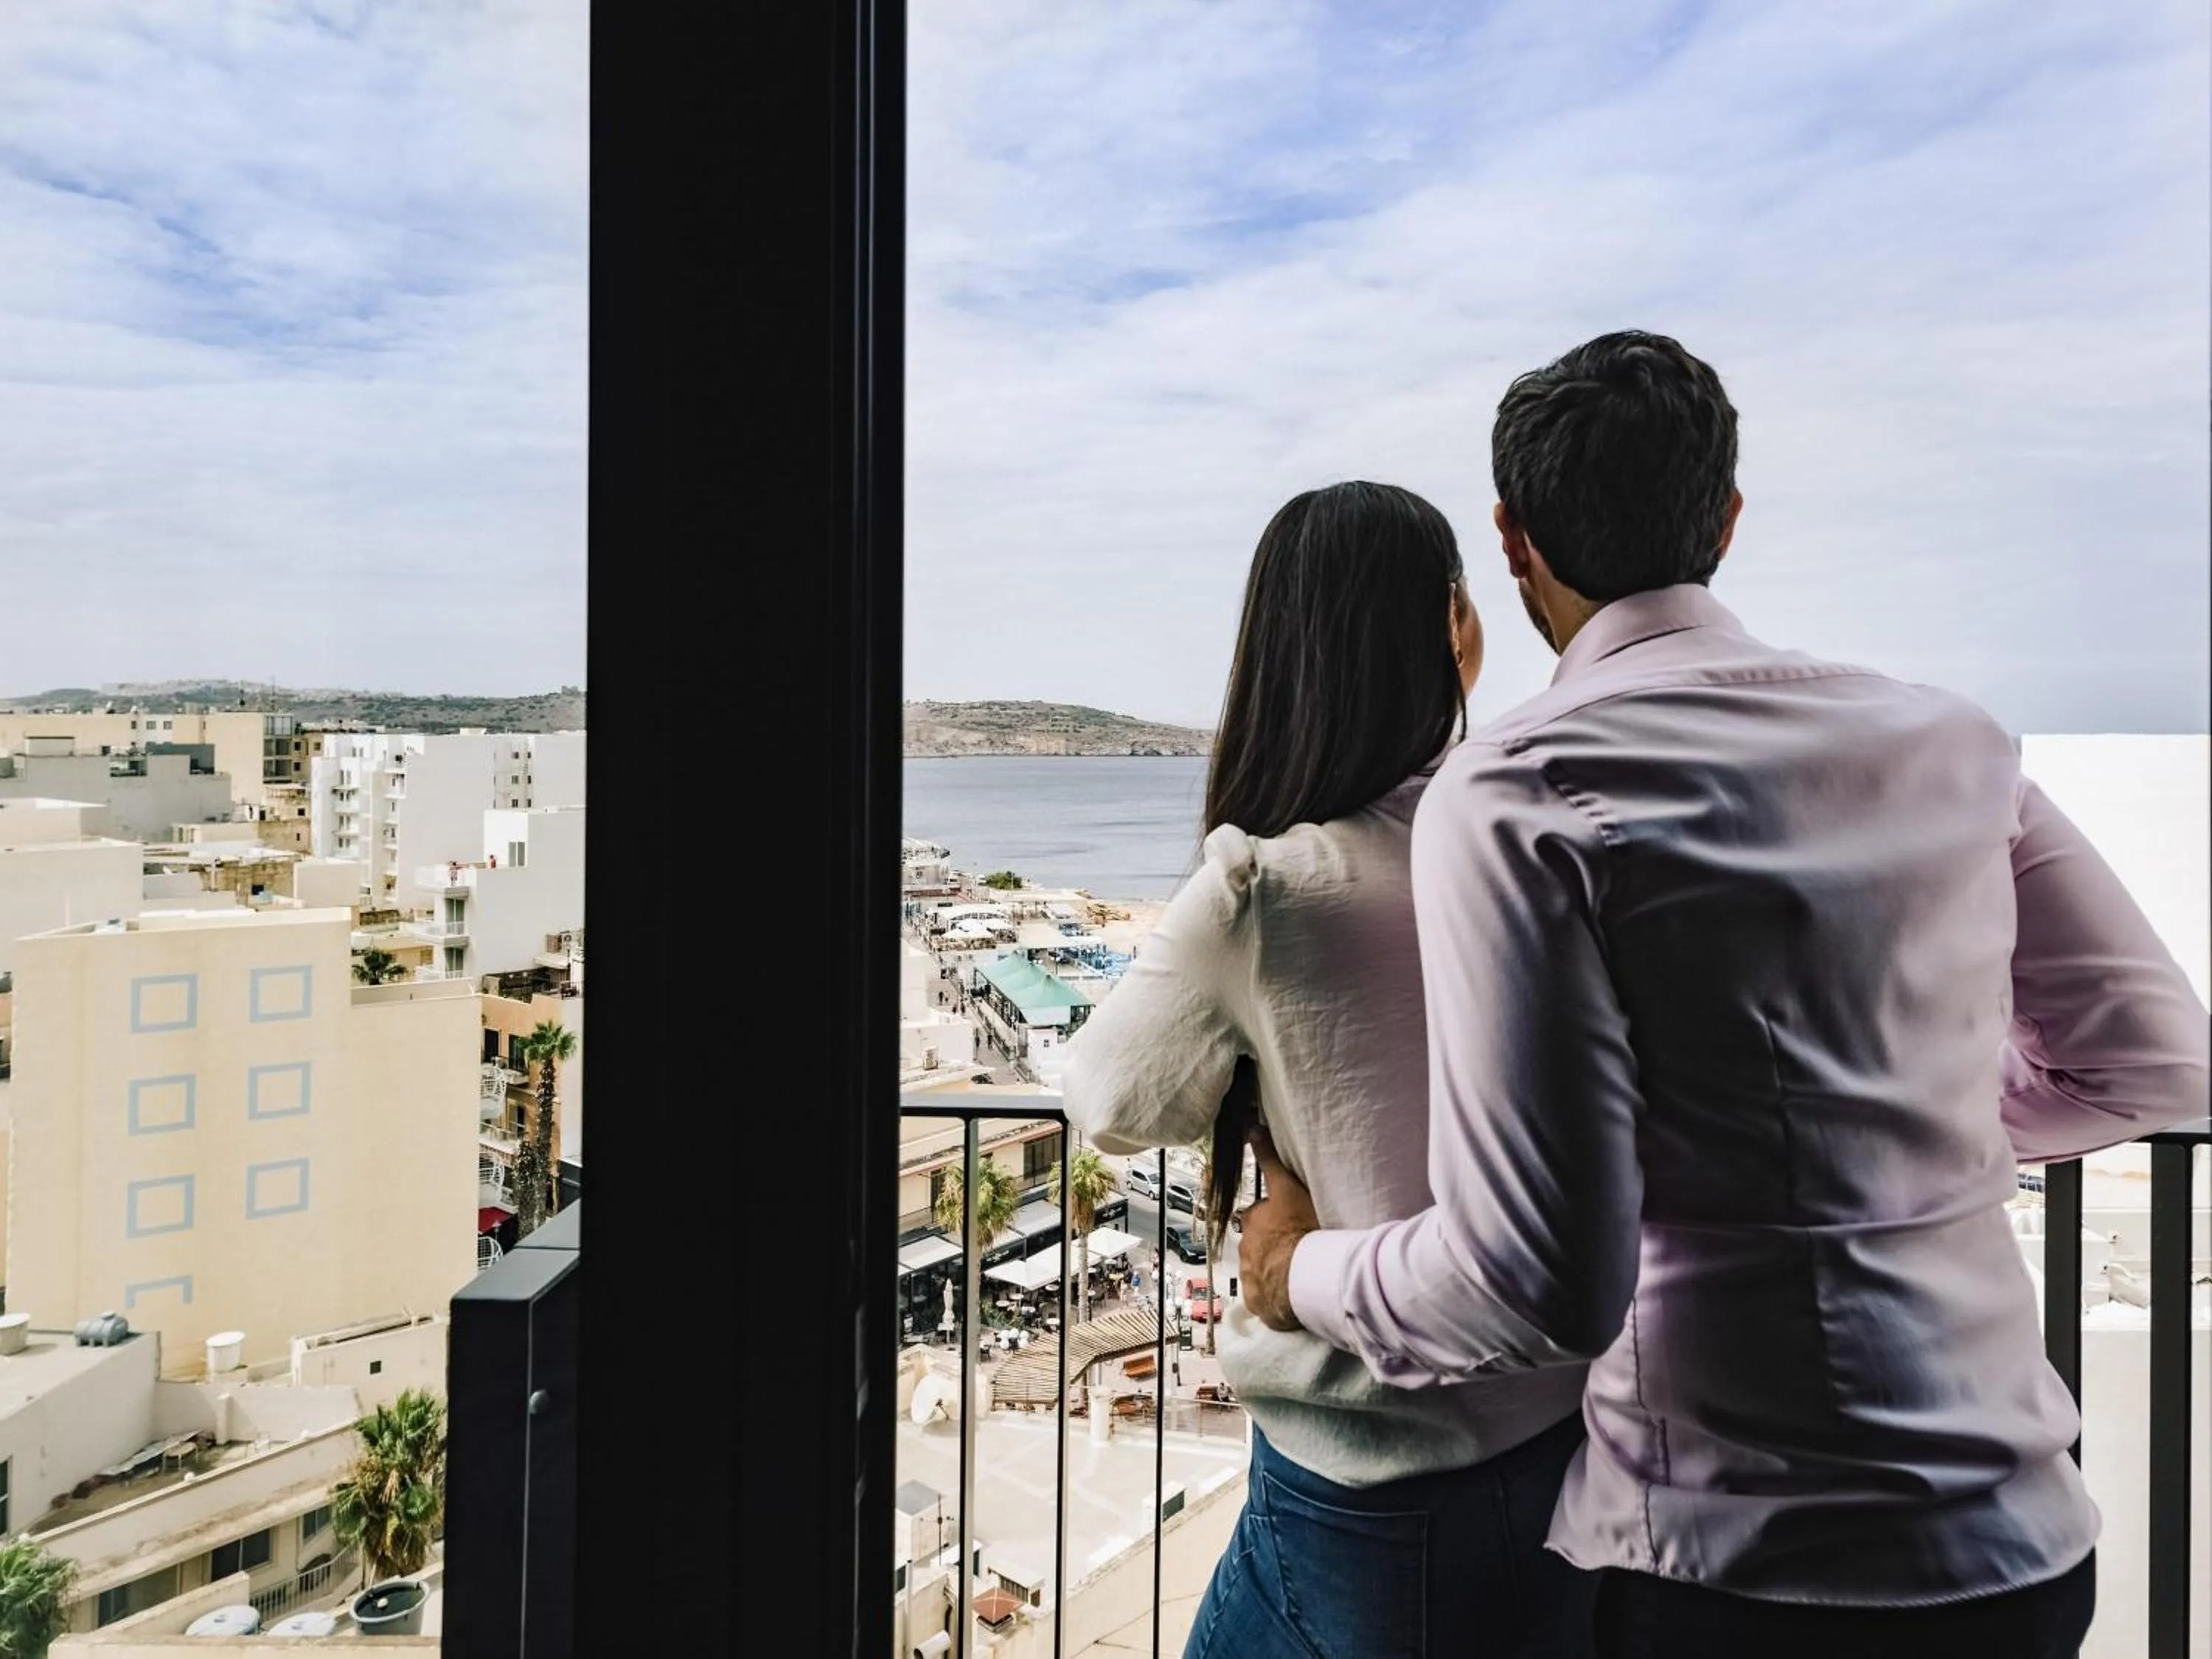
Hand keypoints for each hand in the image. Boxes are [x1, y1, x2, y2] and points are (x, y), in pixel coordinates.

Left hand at [1238, 1127, 1318, 1331]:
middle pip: (1259, 1243)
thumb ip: (1271, 1159)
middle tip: (1298, 1246)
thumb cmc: (1299, 1230)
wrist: (1302, 1279)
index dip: (1275, 1217)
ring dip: (1275, 1270)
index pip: (1260, 1215)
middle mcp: (1246, 1249)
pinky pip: (1266, 1298)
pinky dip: (1275, 1295)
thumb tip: (1251, 1126)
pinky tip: (1292, 1295)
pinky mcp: (1259, 1303)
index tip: (1289, 1223)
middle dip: (1272, 1245)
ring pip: (1261, 1270)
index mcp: (1254, 1221)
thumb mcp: (1288, 1188)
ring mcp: (1251, 1278)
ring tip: (1298, 1272)